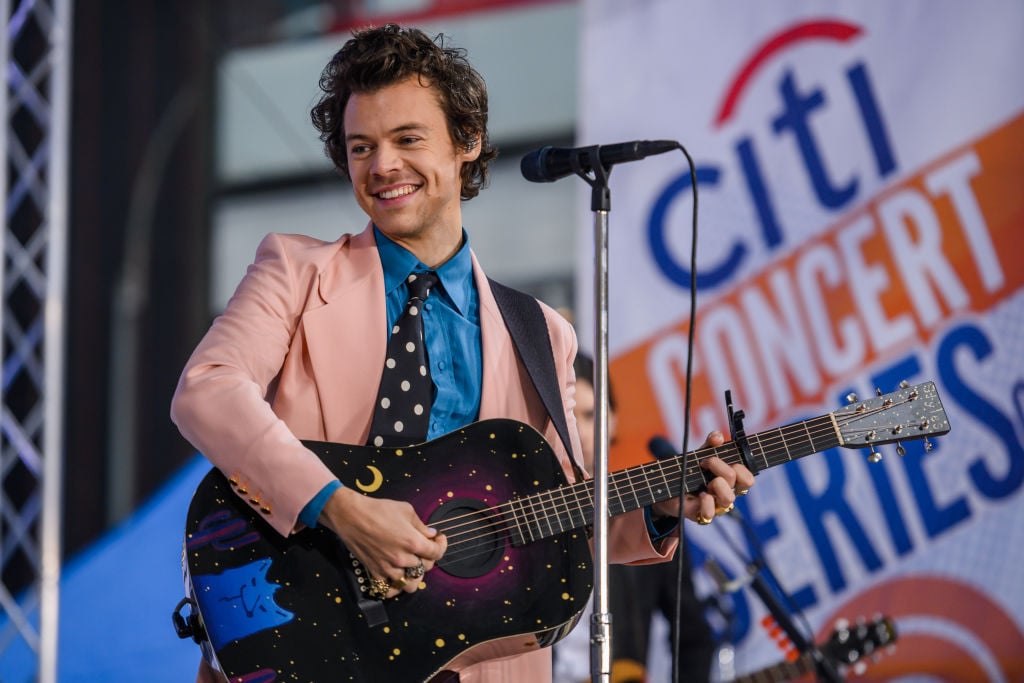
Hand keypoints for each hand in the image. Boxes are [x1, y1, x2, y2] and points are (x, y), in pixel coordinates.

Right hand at [319, 486, 446, 597]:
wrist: (351, 516)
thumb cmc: (378, 509)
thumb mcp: (406, 510)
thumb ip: (421, 525)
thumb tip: (431, 534)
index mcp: (413, 542)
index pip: (436, 553)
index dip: (441, 545)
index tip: (439, 539)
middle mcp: (402, 559)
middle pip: (425, 568)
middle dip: (427, 557)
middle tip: (423, 547)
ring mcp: (388, 568)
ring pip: (410, 584)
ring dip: (413, 575)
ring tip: (411, 565)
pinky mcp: (375, 572)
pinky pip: (389, 589)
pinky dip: (395, 586)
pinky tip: (396, 576)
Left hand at [651, 430, 754, 524]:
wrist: (667, 486)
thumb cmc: (690, 471)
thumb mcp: (701, 454)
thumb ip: (710, 444)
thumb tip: (718, 437)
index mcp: (731, 482)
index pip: (748, 479)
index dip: (740, 468)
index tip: (721, 458)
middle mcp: (726, 495)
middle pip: (741, 484)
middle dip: (722, 468)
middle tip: (705, 462)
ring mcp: (715, 506)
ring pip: (729, 499)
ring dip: (718, 485)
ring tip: (706, 482)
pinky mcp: (700, 515)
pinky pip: (710, 514)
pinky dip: (706, 502)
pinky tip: (700, 494)